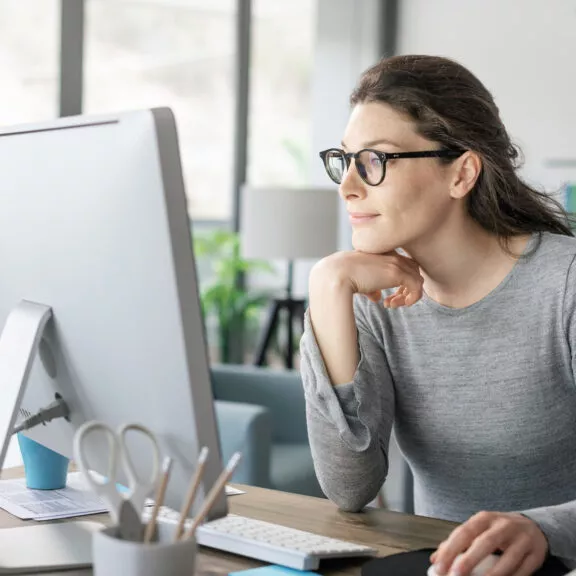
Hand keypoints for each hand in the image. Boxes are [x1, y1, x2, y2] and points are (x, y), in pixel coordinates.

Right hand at [311, 250, 423, 307]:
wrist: (337, 274)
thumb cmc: (343, 276)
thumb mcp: (359, 280)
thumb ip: (371, 287)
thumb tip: (377, 297)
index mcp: (383, 253)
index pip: (403, 264)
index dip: (400, 281)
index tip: (388, 296)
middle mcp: (392, 255)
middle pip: (413, 270)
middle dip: (406, 288)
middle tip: (392, 301)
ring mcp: (396, 263)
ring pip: (417, 279)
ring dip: (407, 295)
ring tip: (391, 304)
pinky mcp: (398, 274)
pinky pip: (417, 288)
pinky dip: (410, 299)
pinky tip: (393, 305)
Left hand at [430, 511, 547, 575]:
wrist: (533, 526)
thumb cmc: (498, 530)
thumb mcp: (478, 529)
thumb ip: (458, 542)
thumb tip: (436, 559)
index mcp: (485, 518)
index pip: (464, 532)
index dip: (451, 549)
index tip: (438, 566)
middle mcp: (504, 526)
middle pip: (485, 543)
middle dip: (469, 560)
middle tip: (455, 574)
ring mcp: (522, 540)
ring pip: (508, 559)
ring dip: (492, 575)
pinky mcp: (536, 555)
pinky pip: (523, 571)